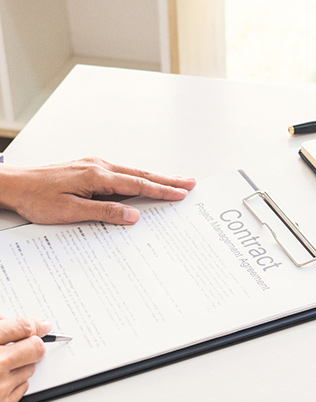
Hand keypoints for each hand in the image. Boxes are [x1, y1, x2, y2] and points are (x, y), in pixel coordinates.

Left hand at [0, 157, 197, 223]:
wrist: (12, 184)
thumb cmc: (35, 198)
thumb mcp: (70, 211)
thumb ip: (104, 213)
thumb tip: (133, 215)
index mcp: (97, 176)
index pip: (138, 184)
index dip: (162, 190)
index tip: (181, 193)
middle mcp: (98, 166)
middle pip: (141, 173)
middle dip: (168, 179)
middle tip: (190, 182)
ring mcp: (93, 165)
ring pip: (132, 171)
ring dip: (155, 177)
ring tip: (174, 181)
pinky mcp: (88, 167)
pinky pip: (121, 172)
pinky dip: (138, 176)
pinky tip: (144, 180)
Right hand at [0, 317, 50, 401]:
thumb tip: (12, 322)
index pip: (21, 326)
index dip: (33, 325)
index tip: (41, 325)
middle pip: (35, 346)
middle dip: (31, 344)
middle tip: (23, 345)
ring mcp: (0, 387)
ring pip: (30, 368)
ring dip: (21, 365)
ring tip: (1, 367)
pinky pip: (23, 387)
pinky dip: (15, 383)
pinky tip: (0, 382)